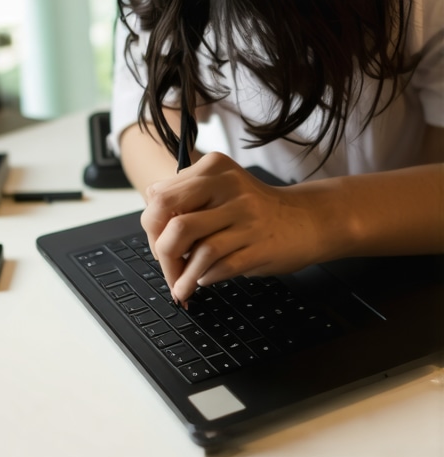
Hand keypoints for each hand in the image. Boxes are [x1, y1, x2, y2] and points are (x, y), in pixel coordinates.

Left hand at [141, 151, 326, 304]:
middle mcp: (231, 189)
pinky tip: (203, 280)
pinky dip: (204, 278)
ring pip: (198, 248)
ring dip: (181, 275)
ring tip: (180, 286)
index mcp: (213, 169)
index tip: (158, 243)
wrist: (305, 219)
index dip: (152, 227)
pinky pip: (221, 266)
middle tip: (167, 267)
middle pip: (175, 222)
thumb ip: (184, 197)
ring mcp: (248, 218)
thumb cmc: (254, 208)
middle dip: (162, 253)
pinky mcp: (261, 245)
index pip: (161, 198)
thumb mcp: (219, 189)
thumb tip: (151, 222)